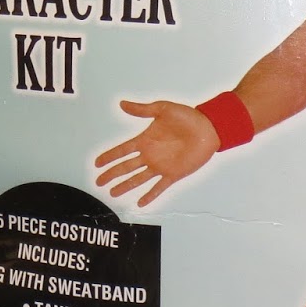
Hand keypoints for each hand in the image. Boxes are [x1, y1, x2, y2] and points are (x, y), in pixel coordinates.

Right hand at [93, 100, 220, 206]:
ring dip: (125, 186)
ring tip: (112, 193)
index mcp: (145, 140)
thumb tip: (122, 104)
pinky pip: (159, 187)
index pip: (122, 150)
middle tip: (99, 182)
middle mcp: (150, 155)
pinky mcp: (173, 174)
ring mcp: (160, 166)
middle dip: (112, 174)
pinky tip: (140, 202)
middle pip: (126, 167)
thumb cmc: (188, 117)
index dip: (109, 157)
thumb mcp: (163, 109)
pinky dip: (150, 195)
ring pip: (138, 179)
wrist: (209, 129)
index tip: (97, 163)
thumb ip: (142, 110)